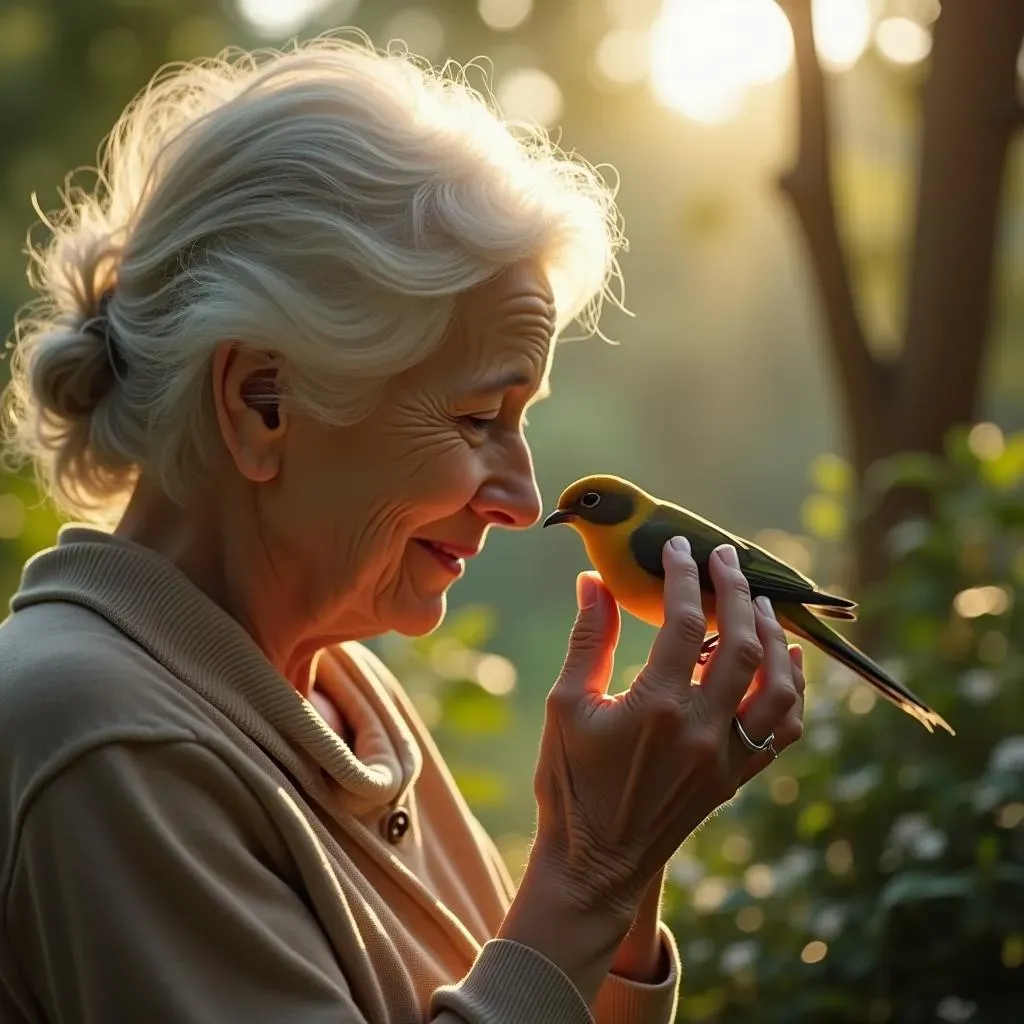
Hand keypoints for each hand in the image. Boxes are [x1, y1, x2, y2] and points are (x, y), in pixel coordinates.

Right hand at [531, 538, 804, 918]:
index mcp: (655, 708)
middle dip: (735, 589)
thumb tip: (592, 582)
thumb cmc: (570, 783)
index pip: (682, 622)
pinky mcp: (737, 777)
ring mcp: (727, 757)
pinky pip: (784, 728)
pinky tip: (784, 662)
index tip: (677, 546)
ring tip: (756, 602)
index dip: (683, 575)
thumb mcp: (565, 705)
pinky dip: (792, 689)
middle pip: (741, 643)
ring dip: (773, 635)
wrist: (595, 864)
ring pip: (778, 685)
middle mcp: (702, 731)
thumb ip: (587, 639)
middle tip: (723, 555)